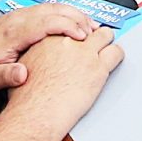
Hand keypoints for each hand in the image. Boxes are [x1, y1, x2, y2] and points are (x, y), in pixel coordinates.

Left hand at [0, 4, 96, 93]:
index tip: (82, 37)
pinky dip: (65, 13)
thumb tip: (22, 75)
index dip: (67, 27)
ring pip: (53, 6)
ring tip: (91, 26)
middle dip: (78, 18)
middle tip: (95, 31)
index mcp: (13, 33)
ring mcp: (20, 15)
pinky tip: (74, 23)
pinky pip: (49, 9)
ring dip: (74, 14)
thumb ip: (6, 76)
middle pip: (54, 10)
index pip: (46, 23)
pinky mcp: (22, 17)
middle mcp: (18, 20)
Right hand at [0, 23, 120, 135]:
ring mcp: (84, 54)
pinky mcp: (98, 68)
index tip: (77, 40)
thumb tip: (41, 60)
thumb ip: (37, 57)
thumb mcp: (25, 67)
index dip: (74, 35)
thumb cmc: (27, 98)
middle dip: (90, 35)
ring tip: (106, 48)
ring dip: (106, 41)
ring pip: (105, 35)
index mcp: (49, 40)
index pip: (69, 27)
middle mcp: (67, 43)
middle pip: (86, 28)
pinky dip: (117, 55)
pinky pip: (116, 53)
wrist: (36, 113)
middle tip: (93, 42)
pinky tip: (113, 61)